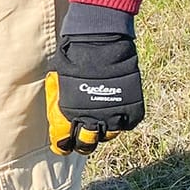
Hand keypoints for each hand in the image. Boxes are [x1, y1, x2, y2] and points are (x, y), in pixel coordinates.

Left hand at [46, 30, 143, 153]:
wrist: (99, 42)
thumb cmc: (74, 56)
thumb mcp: (59, 81)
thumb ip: (59, 99)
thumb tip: (57, 111)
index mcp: (69, 114)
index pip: (64, 141)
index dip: (64, 145)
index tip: (63, 147)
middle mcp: (91, 119)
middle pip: (87, 144)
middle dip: (83, 145)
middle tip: (83, 142)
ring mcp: (113, 115)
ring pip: (109, 135)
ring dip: (104, 131)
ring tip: (102, 124)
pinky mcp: (132, 108)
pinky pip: (129, 123)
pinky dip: (124, 120)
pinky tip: (119, 113)